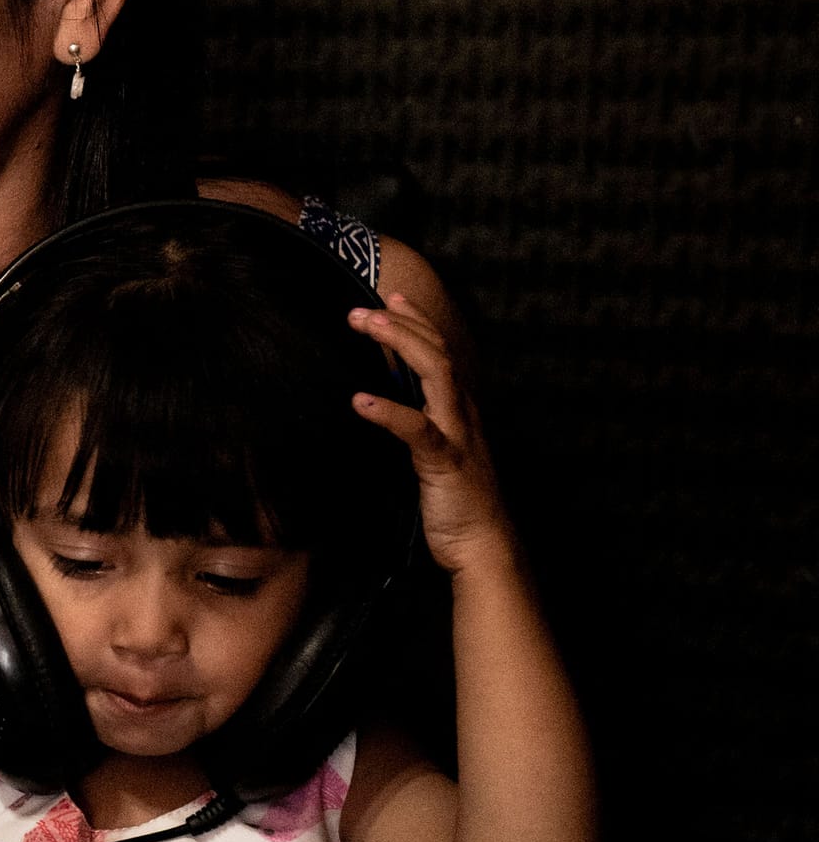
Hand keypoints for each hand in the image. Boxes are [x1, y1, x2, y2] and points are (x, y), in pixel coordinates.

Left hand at [349, 292, 513, 574]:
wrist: (482, 544)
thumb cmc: (455, 500)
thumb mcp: (434, 451)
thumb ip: (418, 423)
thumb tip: (386, 402)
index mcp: (458, 409)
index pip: (440, 351)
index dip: (417, 321)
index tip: (390, 298)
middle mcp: (461, 413)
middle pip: (436, 352)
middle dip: (399, 324)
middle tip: (358, 310)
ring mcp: (456, 434)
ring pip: (436, 374)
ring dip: (399, 344)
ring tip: (365, 327)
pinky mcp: (445, 462)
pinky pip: (418, 431)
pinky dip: (390, 412)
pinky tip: (360, 402)